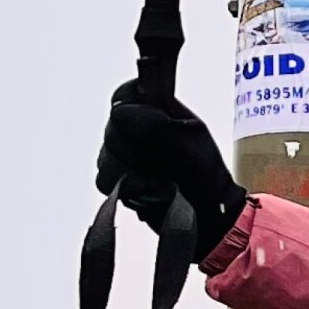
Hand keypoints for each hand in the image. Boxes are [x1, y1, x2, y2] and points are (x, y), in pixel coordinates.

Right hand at [94, 83, 248, 260]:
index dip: (129, 108)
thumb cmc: (204, 175)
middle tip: (162, 161)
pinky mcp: (116, 177)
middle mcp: (138, 127)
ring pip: (106, 154)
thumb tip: (121, 112)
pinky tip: (146, 189)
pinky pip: (104, 178)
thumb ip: (154, 124)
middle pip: (113, 126)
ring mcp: (125, 152)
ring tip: (158, 178)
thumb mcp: (187, 143)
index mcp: (158, 109)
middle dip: (135, 148)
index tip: (148, 125)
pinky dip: (125, 186)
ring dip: (132, 170)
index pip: (125, 94)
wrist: (205, 214)